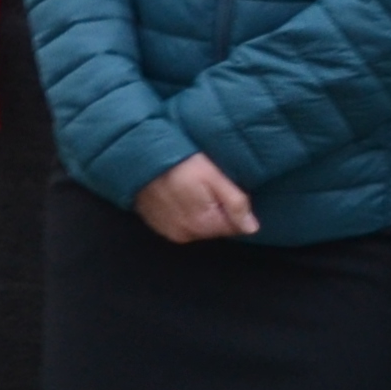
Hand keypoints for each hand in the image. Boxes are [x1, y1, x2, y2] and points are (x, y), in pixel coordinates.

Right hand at [134, 151, 261, 242]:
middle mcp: (186, 234)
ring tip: (189, 188)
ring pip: (196, 227)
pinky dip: (181, 213)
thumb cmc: (180, 161)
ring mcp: (169, 231)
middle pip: (214, 227)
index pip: (233, 226)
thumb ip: (236, 203)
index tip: (220, 187)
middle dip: (215, 209)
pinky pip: (178, 224)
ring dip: (198, 212)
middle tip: (204, 184)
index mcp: (204, 224)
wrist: (138, 155)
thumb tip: (252, 228)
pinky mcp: (156, 225)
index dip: (232, 206)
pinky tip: (176, 194)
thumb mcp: (214, 176)